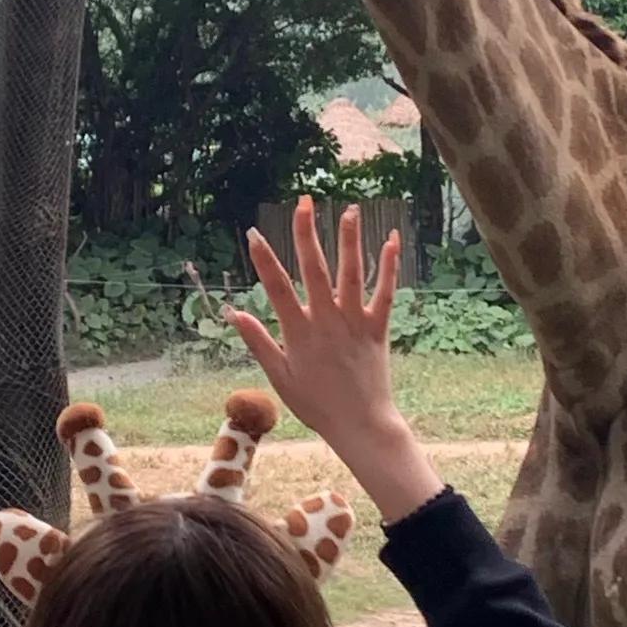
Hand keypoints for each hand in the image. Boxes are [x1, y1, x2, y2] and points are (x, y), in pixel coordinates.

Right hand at [226, 198, 442, 523]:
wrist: (360, 424)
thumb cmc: (315, 404)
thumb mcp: (279, 376)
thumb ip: (258, 342)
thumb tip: (233, 314)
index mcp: (298, 332)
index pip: (276, 288)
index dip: (264, 259)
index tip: (254, 233)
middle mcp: (326, 321)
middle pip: (314, 270)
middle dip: (307, 234)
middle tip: (304, 202)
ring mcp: (353, 322)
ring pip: (351, 274)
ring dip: (350, 241)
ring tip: (350, 210)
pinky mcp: (377, 328)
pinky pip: (385, 293)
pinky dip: (389, 267)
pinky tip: (393, 241)